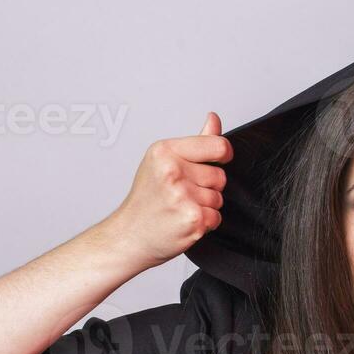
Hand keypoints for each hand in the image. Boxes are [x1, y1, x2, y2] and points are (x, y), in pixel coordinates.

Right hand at [104, 112, 232, 269]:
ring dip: (206, 206)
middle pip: (220, 176)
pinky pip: (216, 217)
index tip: (218, 160)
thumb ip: (196, 142)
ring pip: (218, 198)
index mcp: (165, 151)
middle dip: (208, 186)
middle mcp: (172, 171)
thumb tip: (214, 119)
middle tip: (182, 193)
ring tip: (181, 207)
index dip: (223, 154)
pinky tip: (184, 221)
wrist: (130, 234)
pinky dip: (205, 223)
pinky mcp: (192, 218)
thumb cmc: (146, 199)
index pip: (218, 145)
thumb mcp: (163, 161)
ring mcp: (182, 196)